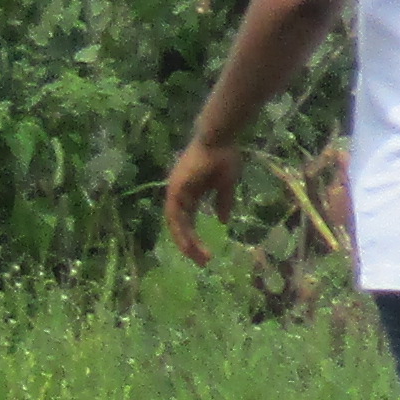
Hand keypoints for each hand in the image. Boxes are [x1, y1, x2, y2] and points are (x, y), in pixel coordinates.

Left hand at [163, 138, 243, 265]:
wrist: (220, 138)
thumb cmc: (224, 156)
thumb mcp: (225, 185)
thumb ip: (223, 203)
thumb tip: (222, 221)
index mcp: (190, 193)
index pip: (189, 221)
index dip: (195, 237)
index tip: (206, 254)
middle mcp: (180, 194)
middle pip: (181, 225)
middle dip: (190, 245)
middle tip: (203, 262)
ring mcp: (175, 190)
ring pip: (175, 224)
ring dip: (186, 242)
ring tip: (199, 258)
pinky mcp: (175, 188)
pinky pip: (174, 215)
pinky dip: (180, 230)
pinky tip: (189, 244)